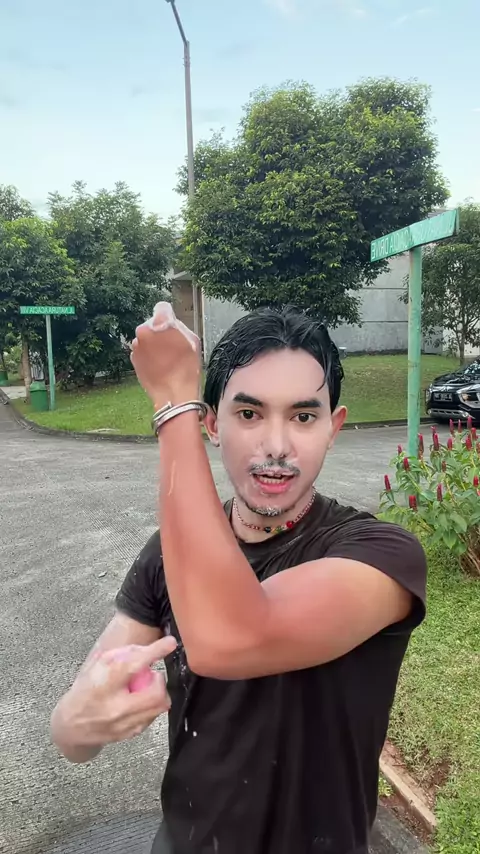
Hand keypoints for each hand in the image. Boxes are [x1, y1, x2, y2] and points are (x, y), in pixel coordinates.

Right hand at [54, 637, 176, 747]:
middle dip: (159, 680)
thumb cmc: (85, 690)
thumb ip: (121, 656)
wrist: (71, 726)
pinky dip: (151, 706)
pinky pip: (152, 717)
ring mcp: (123, 724)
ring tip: (145, 688)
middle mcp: (115, 706)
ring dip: (158, 693)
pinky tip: (140, 701)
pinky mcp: (129, 734)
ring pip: (159, 706)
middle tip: (152, 675)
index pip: (133, 664)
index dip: (155, 651)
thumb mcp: (96, 666)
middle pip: (156, 692)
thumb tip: (147, 649)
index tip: (171, 643)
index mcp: (103, 684)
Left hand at [131, 302, 200, 408]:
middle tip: (172, 346)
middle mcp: (144, 330)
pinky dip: (148, 355)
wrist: (173, 394)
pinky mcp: (133, 358)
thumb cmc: (187, 367)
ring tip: (166, 359)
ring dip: (154, 344)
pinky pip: (142, 351)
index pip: (162, 307)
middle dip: (160, 331)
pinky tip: (159, 366)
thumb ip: (179, 326)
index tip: (172, 324)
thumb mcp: (193, 341)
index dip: (169, 315)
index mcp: (160, 322)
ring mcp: (136, 345)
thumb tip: (170, 323)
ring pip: (146, 338)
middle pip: (153, 324)